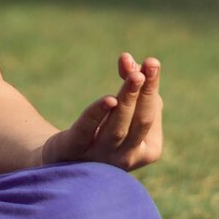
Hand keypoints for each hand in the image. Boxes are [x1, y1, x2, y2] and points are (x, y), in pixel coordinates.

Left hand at [39, 52, 163, 170]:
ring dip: (127, 99)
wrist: (66, 156)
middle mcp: (127, 159)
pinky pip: (87, 131)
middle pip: (140, 122)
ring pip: (117, 128)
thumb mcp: (123, 106)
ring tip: (134, 75)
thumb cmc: (105, 128)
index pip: (152, 116)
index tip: (152, 61)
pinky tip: (108, 99)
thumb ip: (130, 81)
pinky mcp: (74, 151)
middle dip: (145, 93)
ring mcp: (101, 159)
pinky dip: (97, 114)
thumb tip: (128, 59)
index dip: (151, 88)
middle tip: (150, 65)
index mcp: (147, 150)